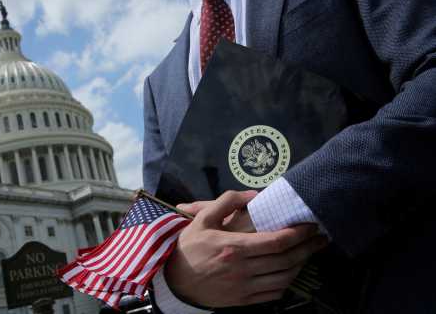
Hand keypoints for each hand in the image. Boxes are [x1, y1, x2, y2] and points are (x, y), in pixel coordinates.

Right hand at [166, 190, 326, 307]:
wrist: (173, 280)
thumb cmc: (189, 246)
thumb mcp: (203, 218)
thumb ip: (228, 202)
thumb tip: (254, 195)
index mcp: (235, 247)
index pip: (277, 241)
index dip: (299, 233)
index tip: (311, 226)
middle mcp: (242, 269)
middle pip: (286, 260)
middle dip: (308, 248)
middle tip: (321, 238)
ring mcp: (244, 287)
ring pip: (283, 278)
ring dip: (301, 265)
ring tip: (309, 253)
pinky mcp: (243, 300)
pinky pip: (273, 294)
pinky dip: (286, 283)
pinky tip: (290, 272)